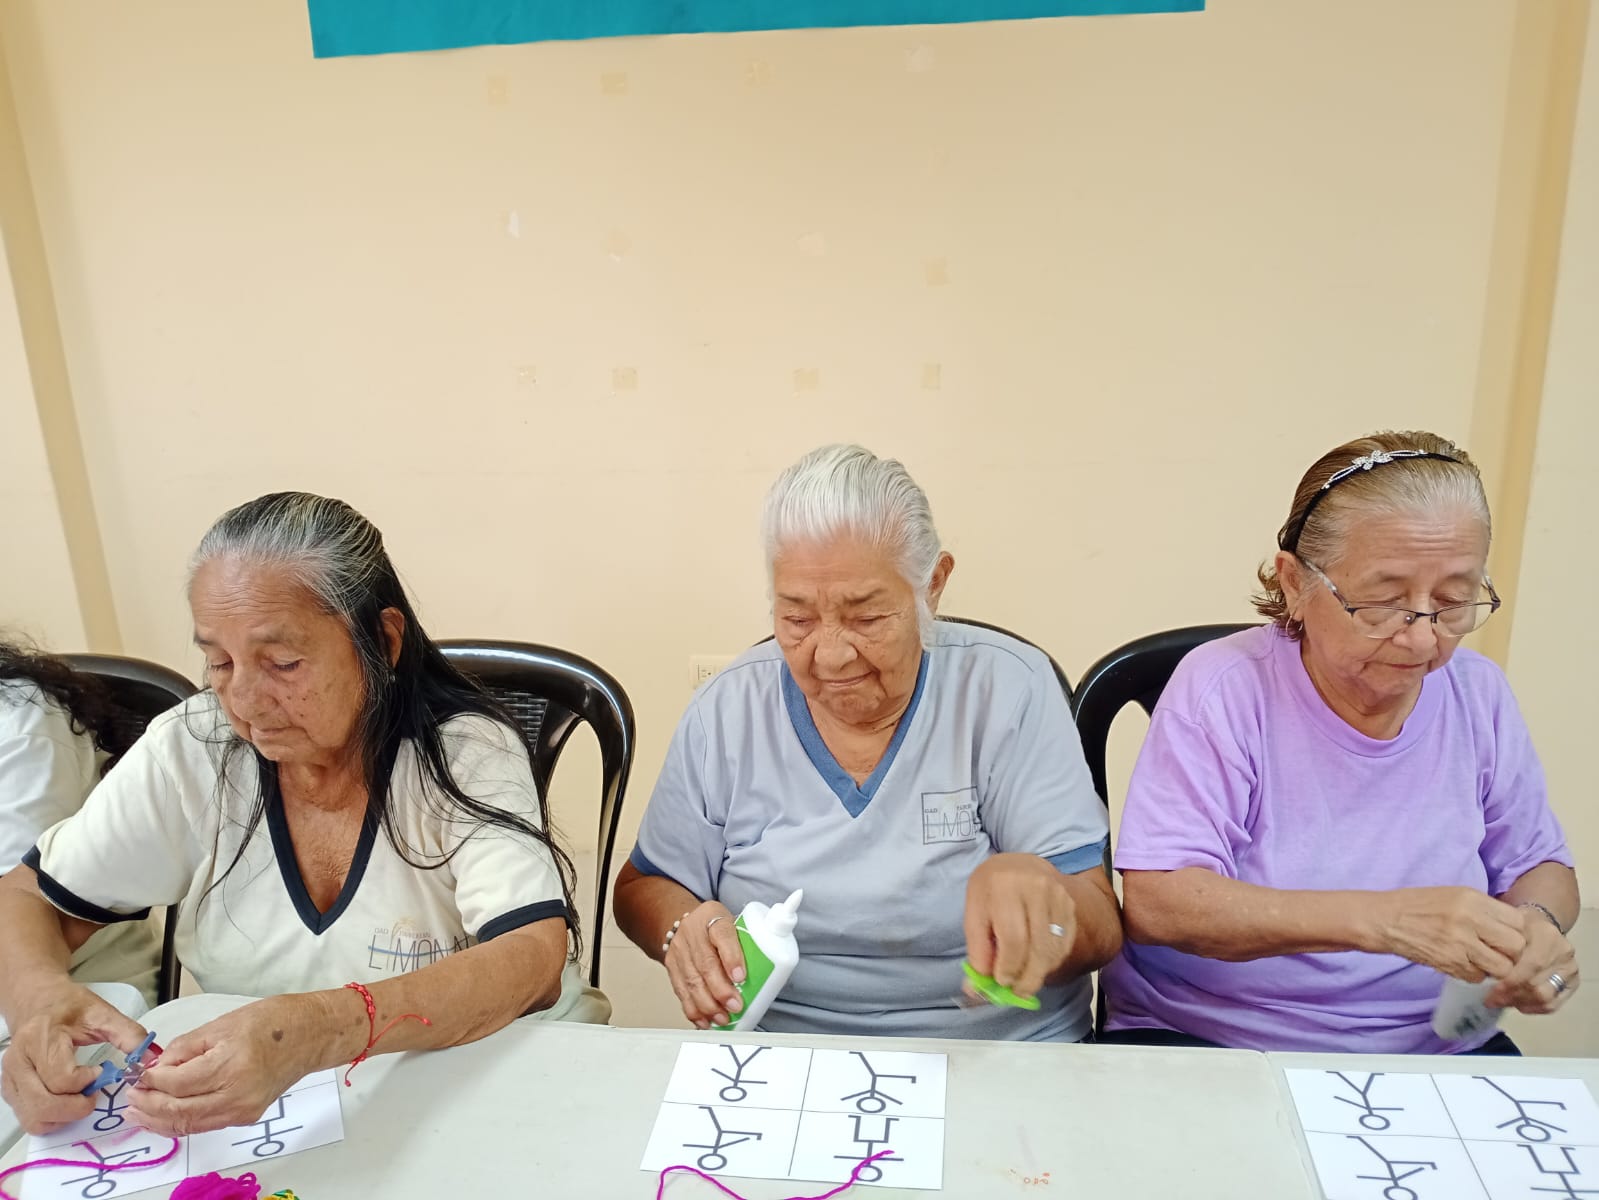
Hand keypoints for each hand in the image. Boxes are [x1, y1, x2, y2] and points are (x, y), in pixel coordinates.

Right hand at [0, 984, 151, 1134]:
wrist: (37, 1002)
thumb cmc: (67, 1007)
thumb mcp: (101, 1013)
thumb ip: (128, 1034)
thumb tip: (150, 1057)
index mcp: (41, 1039)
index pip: (61, 1078)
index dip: (86, 1082)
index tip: (101, 1072)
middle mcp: (19, 1062)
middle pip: (44, 1104)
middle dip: (77, 1107)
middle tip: (94, 1094)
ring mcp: (11, 1079)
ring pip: (35, 1118)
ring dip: (63, 1116)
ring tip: (81, 1097)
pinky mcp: (10, 1091)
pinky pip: (30, 1119)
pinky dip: (52, 1118)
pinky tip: (67, 1101)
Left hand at [128, 996, 310, 1135]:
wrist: (311, 1034)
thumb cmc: (273, 1021)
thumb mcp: (222, 1024)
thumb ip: (185, 1048)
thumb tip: (157, 1067)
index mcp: (231, 1064)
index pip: (177, 1083)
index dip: (151, 1080)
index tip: (138, 1074)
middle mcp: (238, 1094)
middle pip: (179, 1111)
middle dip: (149, 1105)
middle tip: (130, 1096)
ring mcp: (243, 1110)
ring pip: (189, 1125)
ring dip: (159, 1120)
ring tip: (138, 1111)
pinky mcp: (245, 1117)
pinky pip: (204, 1125)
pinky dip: (180, 1122)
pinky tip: (164, 1115)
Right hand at [662, 901, 745, 1029]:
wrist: (688, 923)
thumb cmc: (716, 926)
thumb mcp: (733, 924)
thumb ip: (747, 944)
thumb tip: (766, 974)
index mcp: (713, 917)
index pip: (723, 934)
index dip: (732, 957)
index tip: (741, 977)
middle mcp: (693, 932)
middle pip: (706, 964)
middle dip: (721, 990)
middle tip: (735, 1006)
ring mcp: (679, 950)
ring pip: (692, 981)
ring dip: (708, 1005)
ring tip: (723, 1018)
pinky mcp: (672, 967)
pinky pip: (681, 992)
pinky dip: (694, 1010)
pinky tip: (705, 1020)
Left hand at [963, 853, 1075, 999]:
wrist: (1018, 866)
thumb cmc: (990, 892)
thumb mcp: (974, 913)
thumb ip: (977, 950)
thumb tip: (978, 989)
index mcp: (1004, 887)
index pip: (1014, 937)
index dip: (1009, 966)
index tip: (1002, 982)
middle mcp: (1035, 888)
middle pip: (1039, 946)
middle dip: (1028, 977)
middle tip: (1017, 992)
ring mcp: (1057, 896)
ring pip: (1054, 948)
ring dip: (1040, 972)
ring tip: (1025, 981)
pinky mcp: (1069, 905)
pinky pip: (1065, 943)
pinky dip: (1052, 961)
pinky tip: (1038, 964)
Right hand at [1374, 887, 1526, 981]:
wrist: (1385, 919)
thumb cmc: (1419, 905)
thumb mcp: (1455, 895)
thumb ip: (1484, 910)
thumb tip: (1513, 928)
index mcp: (1473, 898)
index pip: (1519, 922)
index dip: (1516, 932)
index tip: (1506, 936)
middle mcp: (1470, 920)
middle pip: (1516, 946)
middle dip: (1511, 953)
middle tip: (1498, 952)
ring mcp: (1460, 943)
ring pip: (1502, 967)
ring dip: (1495, 968)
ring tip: (1481, 961)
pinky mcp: (1449, 962)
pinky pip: (1478, 977)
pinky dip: (1474, 974)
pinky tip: (1462, 964)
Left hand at [1486, 907, 1579, 1013]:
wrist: (1538, 926)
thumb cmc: (1514, 928)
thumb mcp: (1503, 927)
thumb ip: (1496, 946)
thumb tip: (1480, 971)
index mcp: (1546, 935)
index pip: (1531, 965)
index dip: (1510, 982)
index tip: (1489, 991)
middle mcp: (1563, 952)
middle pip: (1537, 984)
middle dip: (1511, 995)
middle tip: (1491, 1000)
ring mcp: (1570, 968)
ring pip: (1546, 997)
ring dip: (1521, 1003)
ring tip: (1502, 1001)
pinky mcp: (1573, 982)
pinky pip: (1553, 1004)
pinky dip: (1533, 1008)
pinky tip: (1517, 1004)